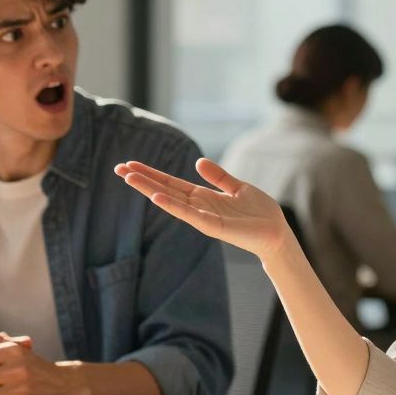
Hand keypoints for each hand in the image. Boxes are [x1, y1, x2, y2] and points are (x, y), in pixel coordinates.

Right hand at [116, 158, 293, 260]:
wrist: (277, 232)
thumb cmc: (259, 213)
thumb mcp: (237, 188)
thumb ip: (218, 177)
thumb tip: (198, 162)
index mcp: (204, 197)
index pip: (171, 183)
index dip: (152, 174)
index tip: (131, 164)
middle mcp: (199, 207)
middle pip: (165, 190)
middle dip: (143, 180)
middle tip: (118, 168)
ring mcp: (204, 217)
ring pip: (171, 201)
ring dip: (150, 190)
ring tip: (130, 178)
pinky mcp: (213, 226)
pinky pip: (189, 215)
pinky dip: (173, 206)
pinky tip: (157, 197)